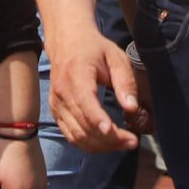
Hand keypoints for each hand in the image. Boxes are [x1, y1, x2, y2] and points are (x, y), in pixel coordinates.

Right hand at [48, 21, 142, 152]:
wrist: (67, 42)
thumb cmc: (94, 49)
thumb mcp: (116, 57)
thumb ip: (125, 82)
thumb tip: (131, 108)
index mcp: (76, 74)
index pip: (85, 102)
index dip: (99, 120)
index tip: (117, 134)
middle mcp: (62, 92)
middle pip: (83, 125)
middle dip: (109, 139)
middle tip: (133, 142)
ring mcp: (56, 105)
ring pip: (77, 136)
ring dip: (102, 146)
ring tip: (124, 144)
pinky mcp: (56, 113)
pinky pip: (71, 136)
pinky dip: (90, 145)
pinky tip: (107, 144)